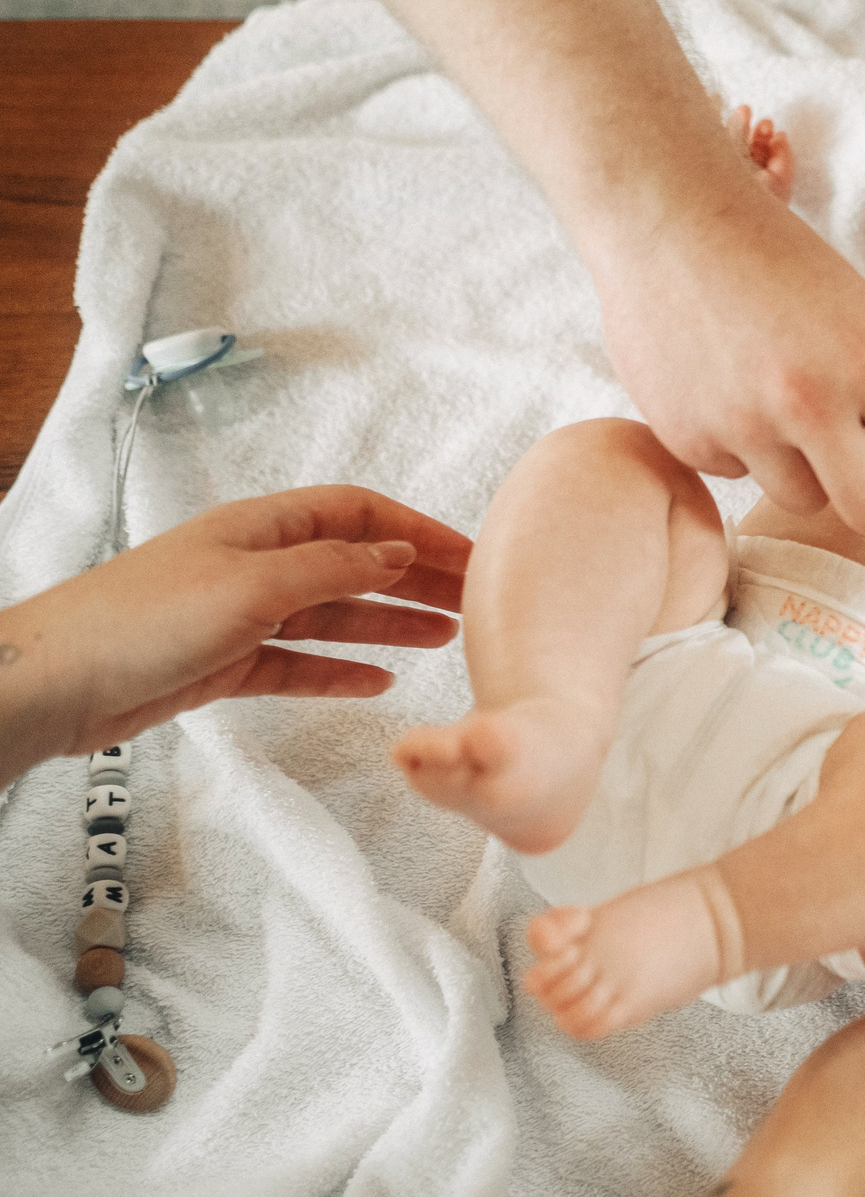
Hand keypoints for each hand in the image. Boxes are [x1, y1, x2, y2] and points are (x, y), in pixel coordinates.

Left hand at [0, 486, 468, 778]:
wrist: (57, 680)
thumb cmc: (142, 618)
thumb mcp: (254, 585)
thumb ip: (335, 569)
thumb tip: (400, 553)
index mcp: (263, 528)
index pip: (360, 514)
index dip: (419, 531)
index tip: (471, 559)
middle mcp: (258, 564)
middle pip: (355, 565)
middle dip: (417, 579)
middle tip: (474, 604)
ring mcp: (242, 615)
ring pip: (335, 616)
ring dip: (390, 624)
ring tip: (445, 638)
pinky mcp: (227, 663)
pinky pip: (301, 664)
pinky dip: (341, 671)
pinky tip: (378, 682)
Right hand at [589, 167, 864, 538]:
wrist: (666, 218)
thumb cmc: (775, 258)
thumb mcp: (856, 308)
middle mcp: (807, 402)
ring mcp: (742, 426)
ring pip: (802, 499)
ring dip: (807, 472)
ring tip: (789, 416)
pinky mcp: (687, 438)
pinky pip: (738, 471)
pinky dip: (742, 446)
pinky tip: (727, 390)